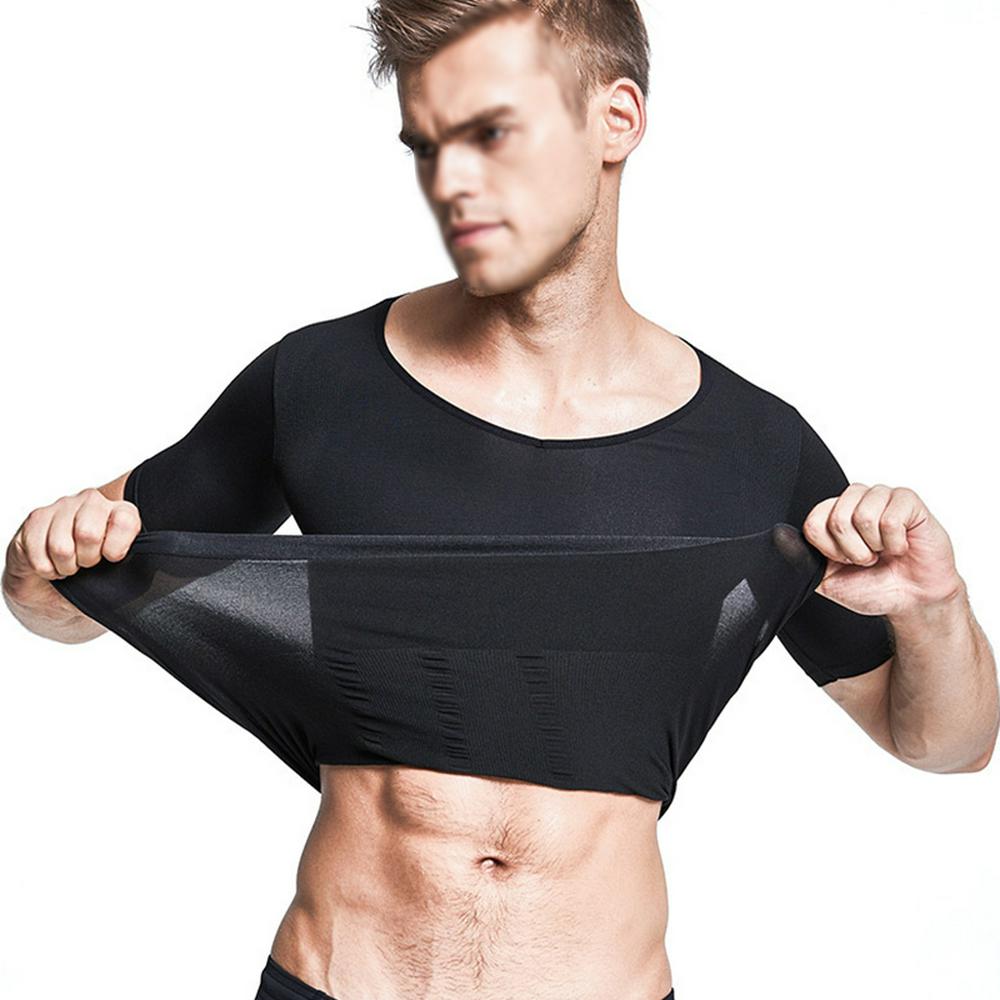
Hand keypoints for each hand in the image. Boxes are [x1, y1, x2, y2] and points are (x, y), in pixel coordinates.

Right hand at [4, 488, 141, 601]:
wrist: (54, 586)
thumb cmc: (94, 576)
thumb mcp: (122, 574)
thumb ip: (136, 568)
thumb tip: (150, 577)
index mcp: (122, 512)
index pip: (125, 521)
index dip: (115, 549)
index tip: (111, 558)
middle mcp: (93, 502)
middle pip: (88, 533)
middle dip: (86, 559)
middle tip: (86, 563)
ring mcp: (63, 506)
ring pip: (61, 546)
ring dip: (64, 565)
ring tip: (69, 564)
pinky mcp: (36, 518)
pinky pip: (37, 550)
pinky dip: (45, 567)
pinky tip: (52, 562)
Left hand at [803, 483, 963, 617]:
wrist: (911, 600)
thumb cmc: (873, 586)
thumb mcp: (826, 579)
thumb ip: (801, 559)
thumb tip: (779, 536)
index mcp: (832, 514)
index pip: (813, 520)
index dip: (829, 549)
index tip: (844, 560)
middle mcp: (854, 500)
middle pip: (837, 518)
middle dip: (853, 550)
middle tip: (868, 558)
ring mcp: (882, 496)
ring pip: (864, 516)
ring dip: (875, 546)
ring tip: (884, 552)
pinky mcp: (908, 501)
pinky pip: (891, 519)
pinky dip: (896, 543)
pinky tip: (901, 546)